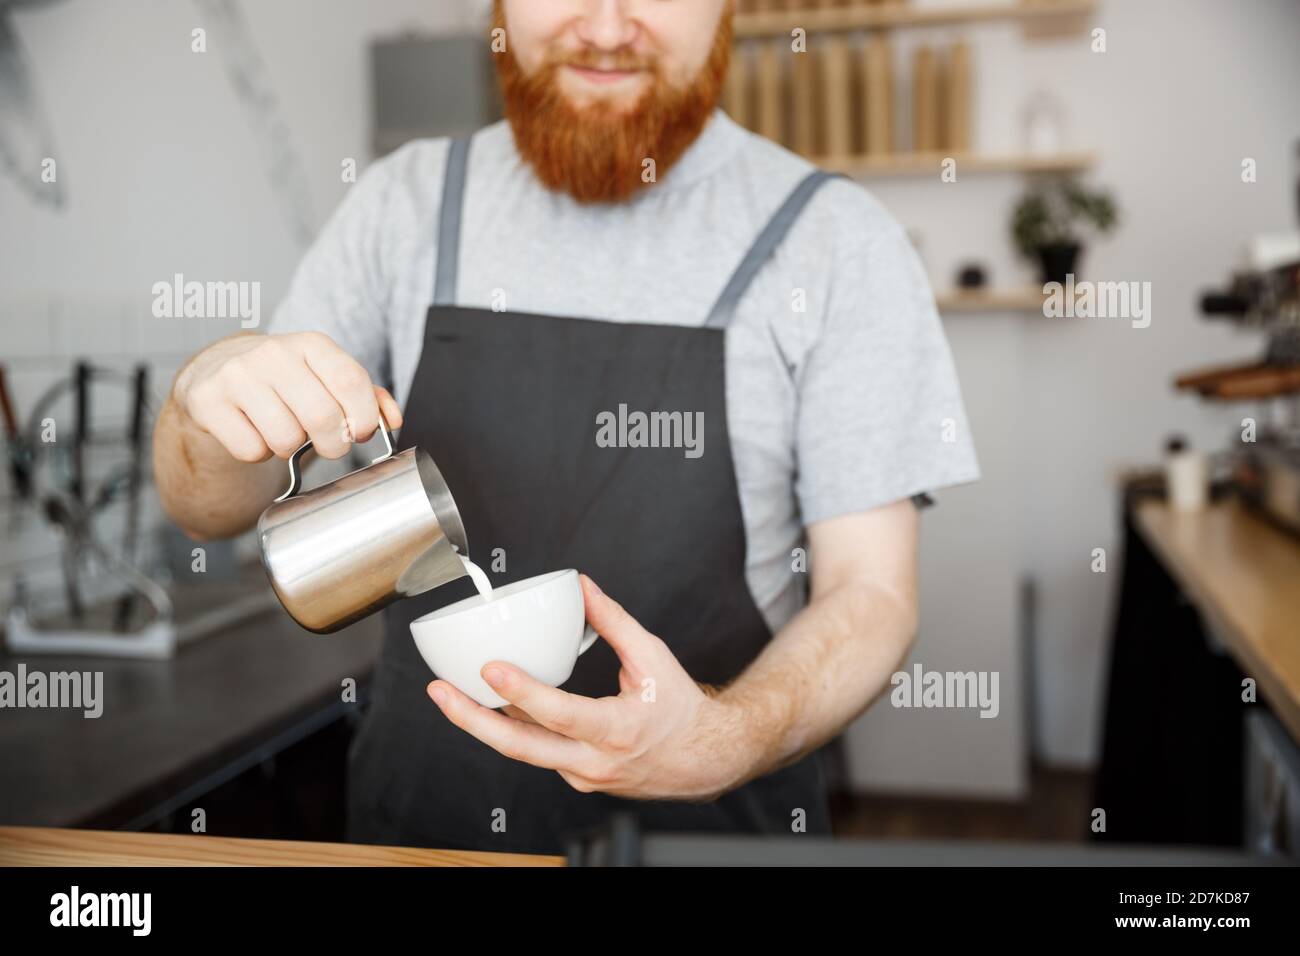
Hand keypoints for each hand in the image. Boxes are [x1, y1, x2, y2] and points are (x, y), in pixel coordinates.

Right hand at [173, 331, 401, 461]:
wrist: (217, 371)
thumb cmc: (284, 380)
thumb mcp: (325, 376)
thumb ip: (365, 395)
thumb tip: (393, 419)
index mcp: (310, 344)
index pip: (351, 382)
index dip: (364, 417)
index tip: (360, 433)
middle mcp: (272, 353)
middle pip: (322, 417)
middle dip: (334, 445)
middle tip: (330, 446)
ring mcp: (236, 375)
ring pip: (285, 439)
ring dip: (291, 449)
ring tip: (283, 430)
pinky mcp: (208, 401)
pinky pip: (252, 450)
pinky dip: (259, 453)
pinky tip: (254, 431)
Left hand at [427, 575, 750, 800]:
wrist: (703, 761)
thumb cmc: (680, 710)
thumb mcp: (652, 658)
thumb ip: (614, 621)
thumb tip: (583, 587)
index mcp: (618, 729)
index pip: (560, 713)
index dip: (522, 692)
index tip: (491, 669)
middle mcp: (594, 761)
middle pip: (520, 747)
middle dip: (472, 720)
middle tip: (440, 693)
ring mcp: (581, 776)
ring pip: (523, 751)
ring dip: (483, 724)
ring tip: (448, 695)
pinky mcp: (575, 778)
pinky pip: (537, 752)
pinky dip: (512, 728)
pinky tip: (490, 706)